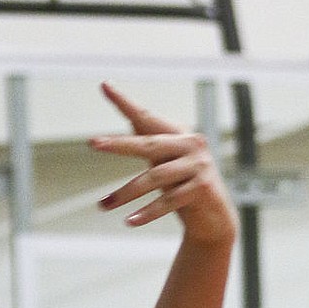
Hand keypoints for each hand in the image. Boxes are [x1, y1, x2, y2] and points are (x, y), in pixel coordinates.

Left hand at [91, 83, 236, 244]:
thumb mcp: (166, 166)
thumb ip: (152, 146)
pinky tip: (130, 221)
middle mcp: (191, 144)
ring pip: (154, 177)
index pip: (148, 117)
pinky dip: (147, 213)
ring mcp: (198, 165)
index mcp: (180, 135)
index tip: (104, 86)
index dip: (125, 102)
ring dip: (126, 193)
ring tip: (103, 206)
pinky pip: (168, 201)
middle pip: (148, 144)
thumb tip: (131, 117)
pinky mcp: (202, 188)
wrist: (216, 220)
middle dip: (119, 144)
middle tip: (93, 143)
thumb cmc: (186, 190)